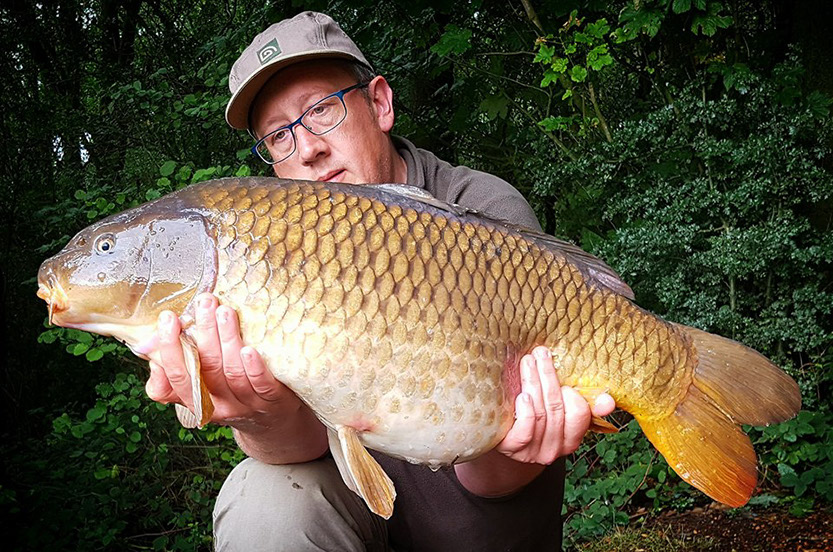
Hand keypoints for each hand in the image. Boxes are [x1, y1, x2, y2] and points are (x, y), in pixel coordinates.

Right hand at [144, 293, 298, 429]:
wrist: (271, 422)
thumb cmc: (230, 394)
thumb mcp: (199, 386)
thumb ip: (174, 367)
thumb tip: (147, 344)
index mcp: (195, 401)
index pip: (176, 378)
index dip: (169, 349)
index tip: (169, 318)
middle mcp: (218, 405)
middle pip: (206, 368)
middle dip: (203, 332)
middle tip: (204, 302)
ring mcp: (246, 404)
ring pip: (232, 372)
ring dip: (227, 339)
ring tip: (225, 311)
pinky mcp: (273, 401)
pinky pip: (261, 385)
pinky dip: (254, 368)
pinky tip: (249, 349)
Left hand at [496, 346, 615, 463]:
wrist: (504, 437)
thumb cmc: (533, 415)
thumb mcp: (558, 407)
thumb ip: (583, 401)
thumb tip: (608, 401)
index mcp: (570, 438)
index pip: (580, 414)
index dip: (572, 393)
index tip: (561, 369)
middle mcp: (554, 448)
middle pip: (556, 408)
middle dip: (548, 376)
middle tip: (540, 354)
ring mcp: (533, 452)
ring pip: (540, 414)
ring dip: (534, 384)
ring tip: (528, 363)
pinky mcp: (512, 450)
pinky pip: (524, 433)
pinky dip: (525, 413)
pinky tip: (522, 396)